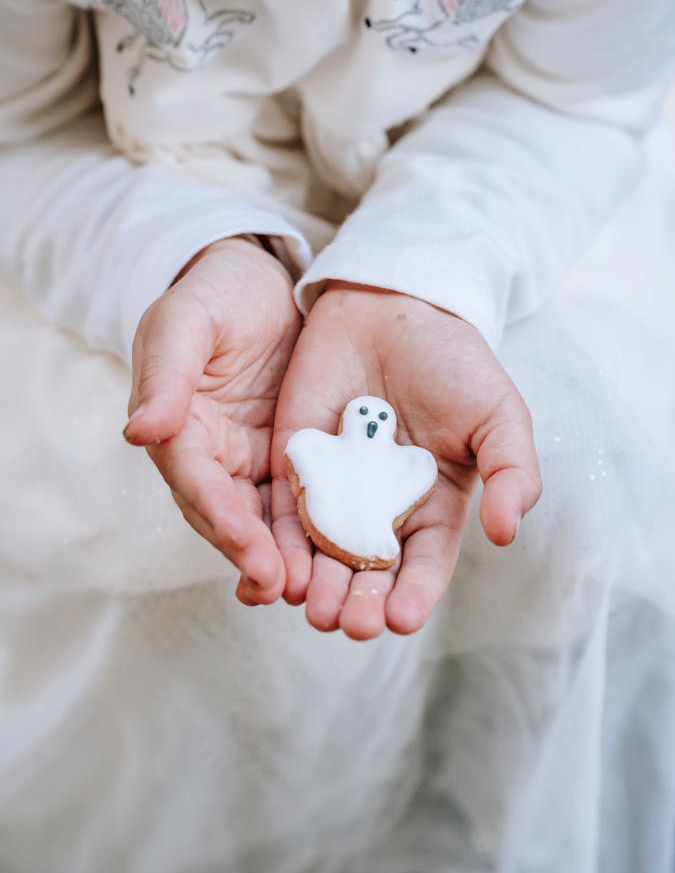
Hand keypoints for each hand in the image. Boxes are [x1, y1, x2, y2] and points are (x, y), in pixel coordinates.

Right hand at [123, 237, 300, 600]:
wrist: (261, 280)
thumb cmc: (216, 293)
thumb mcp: (186, 321)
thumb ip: (164, 373)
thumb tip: (137, 430)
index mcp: (178, 427)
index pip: (196, 483)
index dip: (222, 520)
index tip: (251, 552)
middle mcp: (210, 455)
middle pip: (227, 516)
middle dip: (252, 555)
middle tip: (283, 588)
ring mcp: (248, 460)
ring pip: (262, 521)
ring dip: (282, 558)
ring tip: (311, 592)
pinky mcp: (287, 458)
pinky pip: (298, 502)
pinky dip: (312, 533)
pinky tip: (338, 559)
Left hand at [270, 283, 540, 639]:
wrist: (392, 306)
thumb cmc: (453, 362)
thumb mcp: (497, 415)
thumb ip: (510, 471)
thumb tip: (505, 532)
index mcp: (433, 509)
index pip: (424, 566)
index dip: (415, 595)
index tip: (402, 619)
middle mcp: (382, 511)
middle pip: (369, 574)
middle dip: (361, 604)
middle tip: (351, 624)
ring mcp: (336, 492)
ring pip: (323, 555)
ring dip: (317, 588)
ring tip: (315, 609)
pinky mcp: (295, 467)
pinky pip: (283, 515)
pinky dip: (279, 546)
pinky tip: (277, 571)